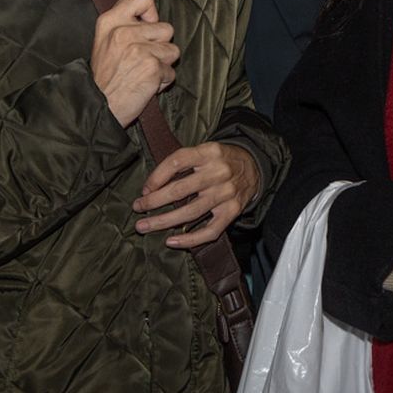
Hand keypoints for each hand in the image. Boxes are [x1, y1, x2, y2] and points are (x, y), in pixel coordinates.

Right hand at [91, 0, 179, 126]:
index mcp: (111, 21)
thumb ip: (122, 15)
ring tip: (142, 72)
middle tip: (139, 60)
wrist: (96, 107)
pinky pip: (171, 72)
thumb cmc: (104, 76)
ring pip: (172, 50)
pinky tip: (145, 85)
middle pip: (166, 28)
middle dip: (159, 47)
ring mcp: (139, 49)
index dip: (152, 13)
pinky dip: (162, 82)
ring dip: (162, 65)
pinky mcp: (152, 68)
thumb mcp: (104, 38)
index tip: (146, 27)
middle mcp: (124, 32)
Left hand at [133, 142, 259, 246]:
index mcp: (210, 152)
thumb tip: (152, 186)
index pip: (178, 161)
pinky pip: (210, 231)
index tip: (145, 189)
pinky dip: (190, 239)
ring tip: (144, 226)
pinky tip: (172, 241)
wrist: (255, 166)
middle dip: (153, 202)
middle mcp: (219, 172)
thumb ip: (183, 162)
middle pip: (180, 190)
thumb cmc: (221, 159)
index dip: (157, 176)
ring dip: (164, 221)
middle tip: (137, 208)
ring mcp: (227, 193)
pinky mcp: (233, 211)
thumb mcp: (205, 150)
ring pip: (190, 212)